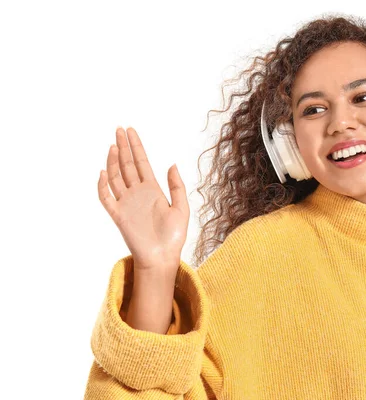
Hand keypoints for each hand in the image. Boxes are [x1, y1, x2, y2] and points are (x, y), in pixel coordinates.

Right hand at [97, 127, 189, 274]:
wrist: (162, 257)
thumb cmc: (174, 236)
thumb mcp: (182, 209)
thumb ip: (177, 186)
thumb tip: (172, 164)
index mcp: (153, 190)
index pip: (141, 163)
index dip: (136, 147)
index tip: (130, 131)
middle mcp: (138, 193)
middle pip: (127, 165)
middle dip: (122, 147)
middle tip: (118, 129)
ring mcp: (127, 203)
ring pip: (116, 177)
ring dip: (113, 161)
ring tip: (112, 145)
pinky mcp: (118, 215)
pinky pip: (106, 198)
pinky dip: (102, 186)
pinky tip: (103, 172)